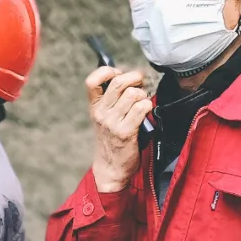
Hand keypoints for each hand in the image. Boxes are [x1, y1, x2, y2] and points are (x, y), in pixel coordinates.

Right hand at [86, 67, 152, 193]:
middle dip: (135, 78)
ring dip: (143, 96)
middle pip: (119, 83)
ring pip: (133, 94)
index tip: (118, 74)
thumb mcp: (105, 119)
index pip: (92, 81)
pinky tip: (146, 113)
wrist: (110, 168)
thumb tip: (132, 77)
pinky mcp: (126, 132)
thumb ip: (113, 100)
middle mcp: (101, 114)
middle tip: (141, 84)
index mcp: (94, 107)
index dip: (107, 71)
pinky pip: (141, 108)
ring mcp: (112, 123)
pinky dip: (147, 107)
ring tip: (142, 103)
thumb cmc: (112, 141)